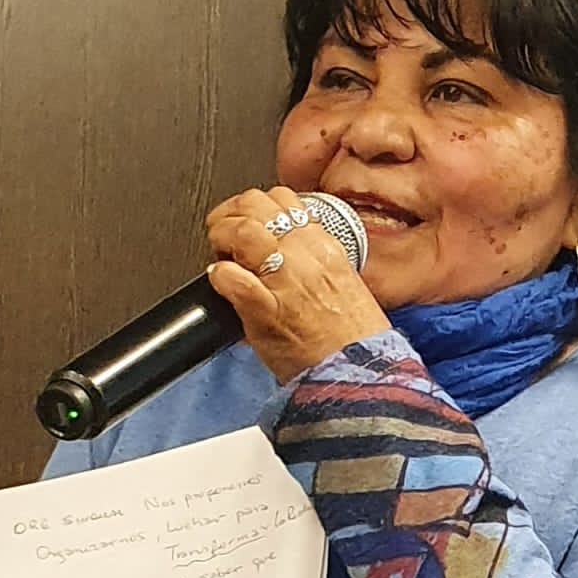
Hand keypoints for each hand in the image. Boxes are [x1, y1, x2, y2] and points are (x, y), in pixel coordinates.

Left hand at [205, 185, 389, 380]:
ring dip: (222, 237)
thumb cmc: (352, 343)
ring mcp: (286, 283)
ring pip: (244, 231)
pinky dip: (218, 276)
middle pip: (257, 204)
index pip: (284, 199)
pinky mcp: (266, 312)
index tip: (247, 220)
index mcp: (326, 249)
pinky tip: (219, 281)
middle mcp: (306, 258)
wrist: (358, 378)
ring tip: (220, 254)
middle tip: (222, 232)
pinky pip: (232, 278)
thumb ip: (315, 265)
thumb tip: (285, 255)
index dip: (255, 205)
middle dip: (231, 213)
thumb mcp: (345, 287)